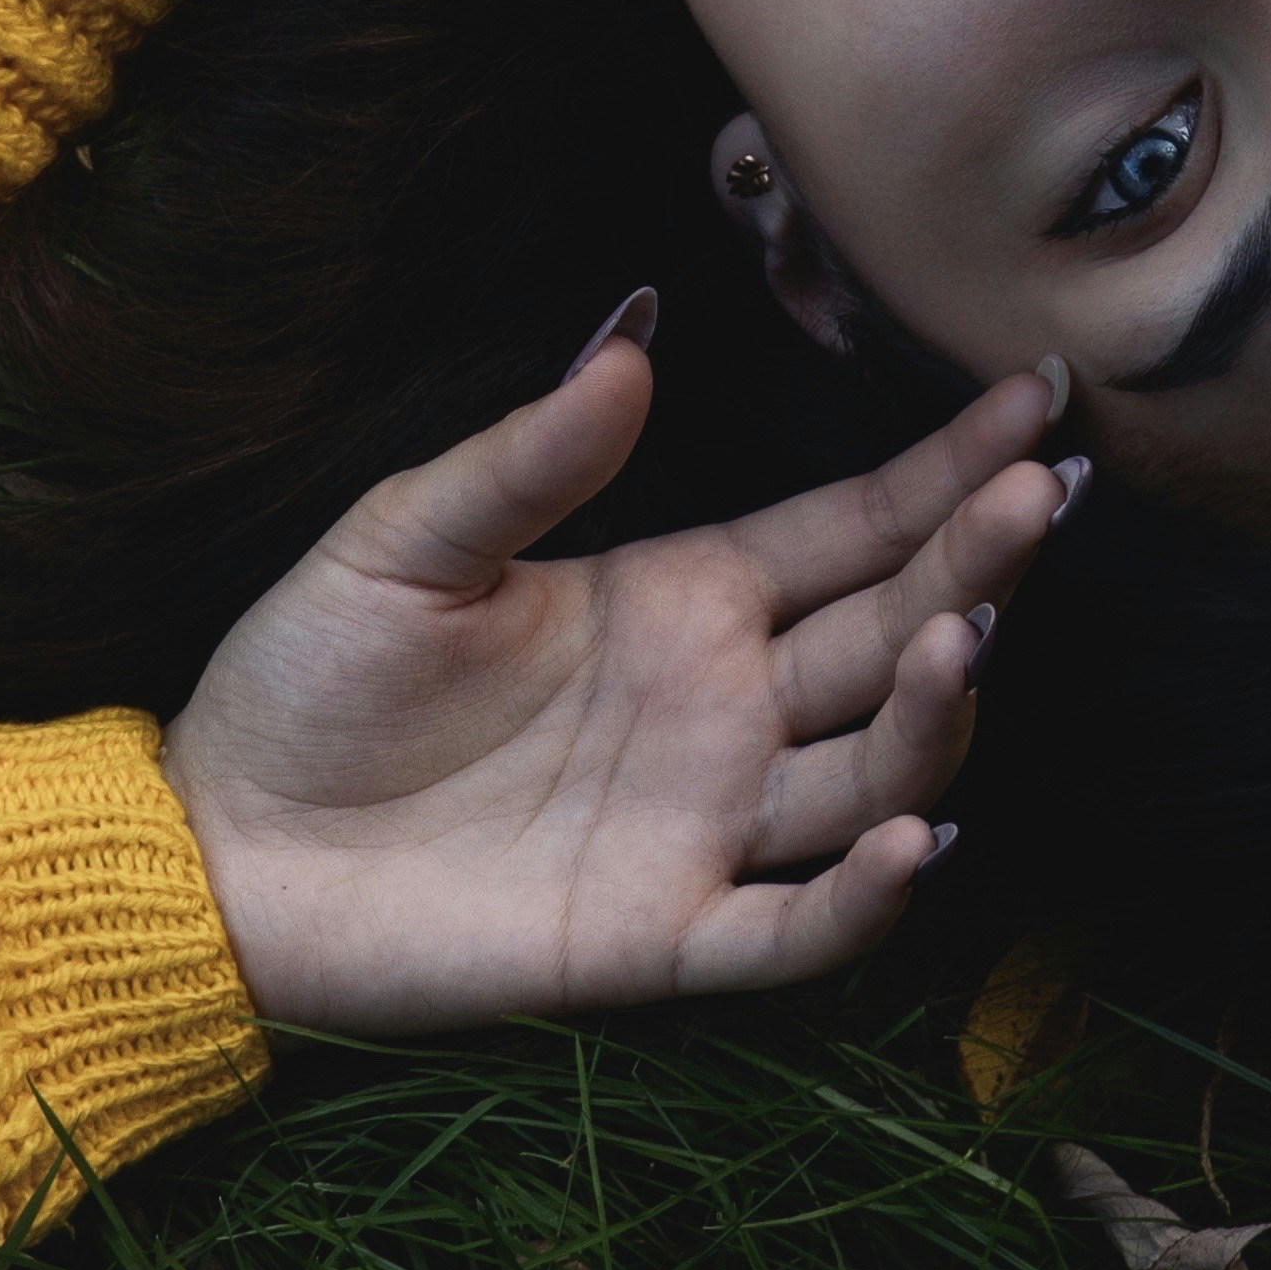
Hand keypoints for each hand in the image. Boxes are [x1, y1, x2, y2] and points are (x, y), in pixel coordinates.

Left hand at [160, 315, 1068, 1036]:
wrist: (225, 844)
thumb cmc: (311, 677)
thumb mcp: (408, 540)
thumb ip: (529, 456)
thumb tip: (635, 334)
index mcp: (680, 596)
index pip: (854, 526)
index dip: (950, 471)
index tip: (1040, 401)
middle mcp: (724, 706)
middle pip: (890, 631)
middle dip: (976, 563)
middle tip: (1045, 494)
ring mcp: (706, 825)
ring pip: (872, 772)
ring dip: (933, 714)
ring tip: (960, 638)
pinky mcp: (661, 935)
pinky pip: (794, 927)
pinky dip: (864, 895)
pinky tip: (915, 834)